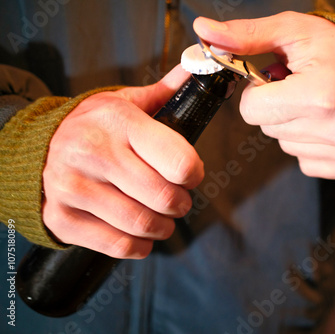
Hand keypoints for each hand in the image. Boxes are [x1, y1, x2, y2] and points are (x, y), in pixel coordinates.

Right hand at [42, 65, 203, 258]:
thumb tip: (197, 68)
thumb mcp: (124, 102)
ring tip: (162, 218)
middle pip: (164, 197)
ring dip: (163, 227)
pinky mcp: (62, 218)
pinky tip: (141, 235)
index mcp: (118, 121)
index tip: (190, 175)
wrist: (36, 150)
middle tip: (178, 200)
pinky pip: (118, 245)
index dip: (194, 174)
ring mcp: (73, 188)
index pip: (179, 162)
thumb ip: (164, 92)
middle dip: (181, 203)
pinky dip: (139, 246)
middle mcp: (93, 153)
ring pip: (143, 224)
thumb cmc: (93, 126)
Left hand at [194, 11, 334, 178]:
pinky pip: (308, 163)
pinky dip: (312, 144)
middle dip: (278, 108)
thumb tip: (204, 32)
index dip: (259, 92)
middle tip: (304, 88)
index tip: (280, 79)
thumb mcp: (292, 31)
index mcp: (321, 95)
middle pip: (268, 130)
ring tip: (320, 104)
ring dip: (295, 126)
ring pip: (287, 147)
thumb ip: (246, 36)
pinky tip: (330, 124)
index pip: (251, 111)